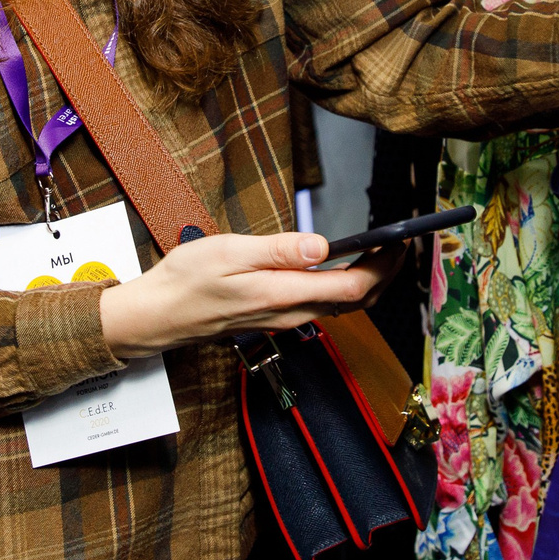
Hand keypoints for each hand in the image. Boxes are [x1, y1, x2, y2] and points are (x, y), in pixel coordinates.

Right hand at [98, 232, 392, 359]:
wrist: (158, 315)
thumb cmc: (187, 280)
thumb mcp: (228, 251)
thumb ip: (277, 251)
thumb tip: (321, 247)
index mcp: (281, 294)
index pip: (351, 288)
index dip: (383, 265)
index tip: (397, 239)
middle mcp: (289, 313)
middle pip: (355, 302)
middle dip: (385, 274)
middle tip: (399, 243)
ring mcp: (284, 320)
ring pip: (341, 307)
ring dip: (368, 282)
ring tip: (380, 252)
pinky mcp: (276, 318)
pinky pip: (322, 307)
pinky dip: (344, 288)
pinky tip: (342, 268)